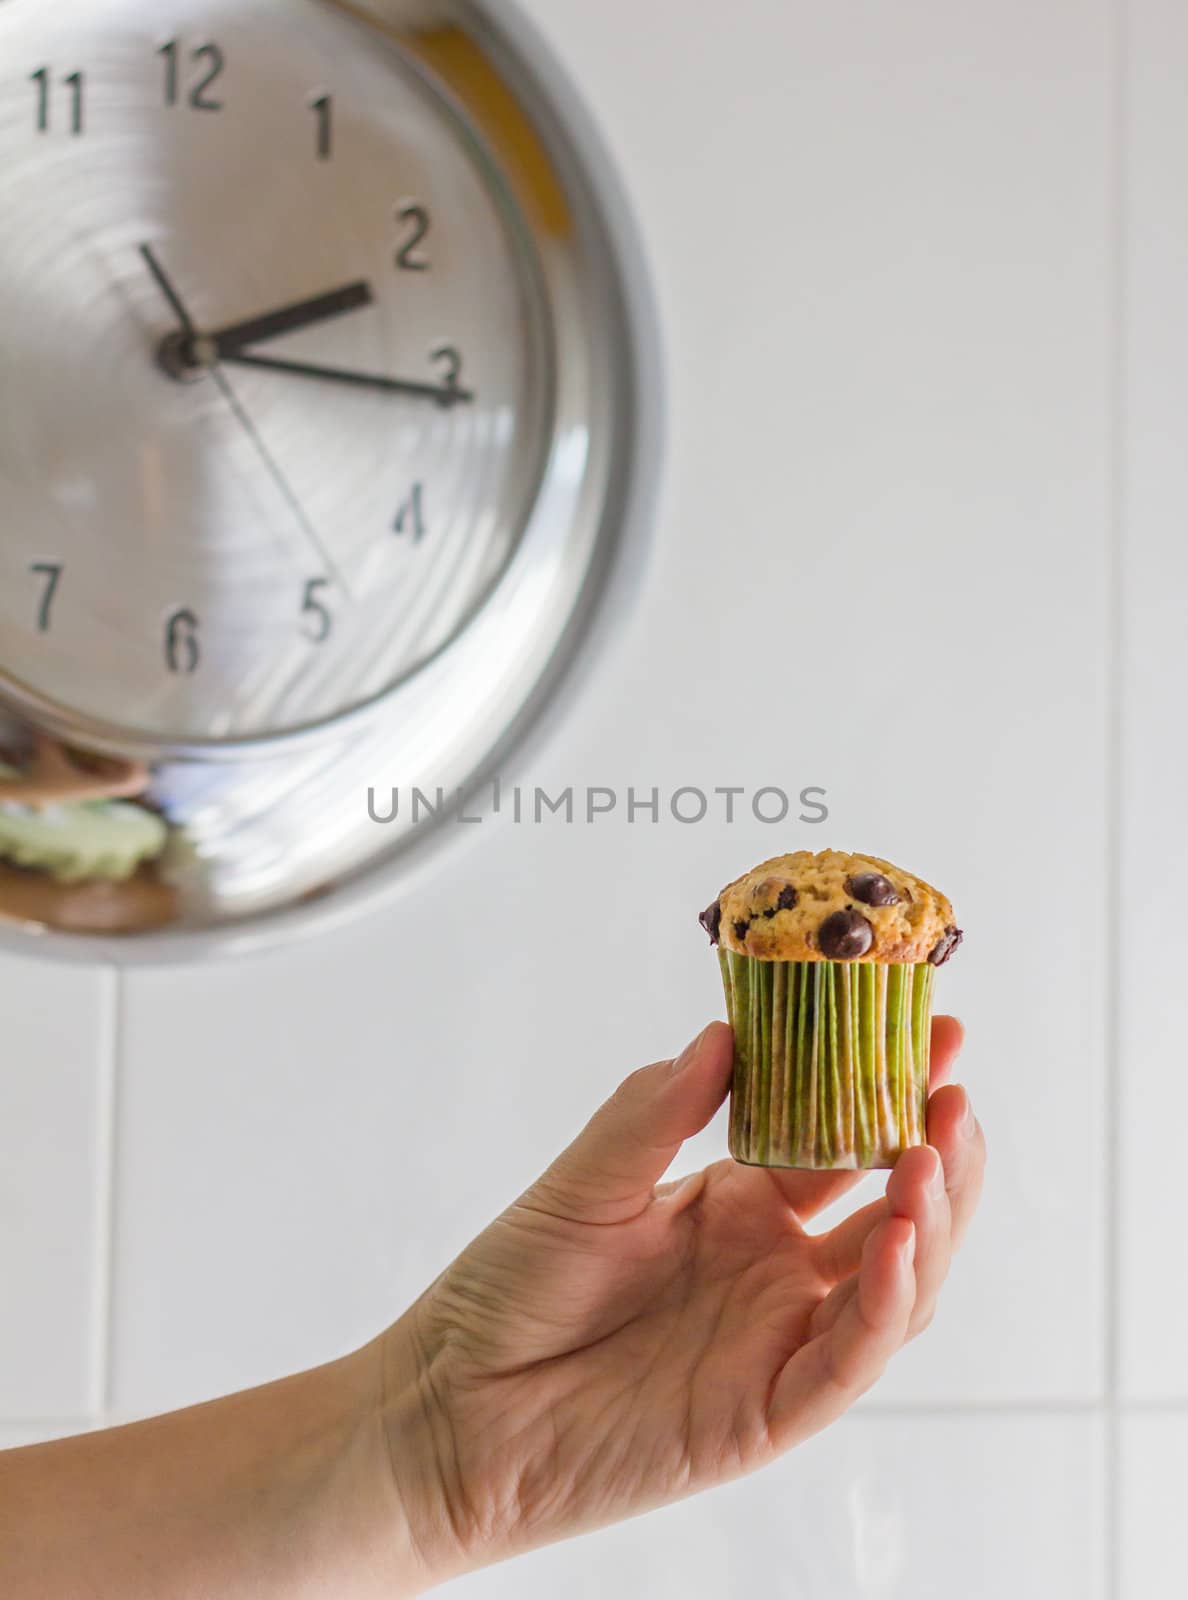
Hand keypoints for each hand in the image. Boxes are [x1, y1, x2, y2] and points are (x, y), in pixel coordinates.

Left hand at [379, 1015, 984, 1582]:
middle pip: (891, 1206)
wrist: (453, 1409)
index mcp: (738, 1203)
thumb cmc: (508, 1292)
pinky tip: (896, 1240)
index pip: (840, 1138)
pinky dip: (885, 1301)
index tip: (938, 1030)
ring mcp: (779, 1338)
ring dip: (928, 1219)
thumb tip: (724, 1034)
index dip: (892, 1089)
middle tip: (956, 1089)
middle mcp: (775, 1267)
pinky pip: (849, 1358)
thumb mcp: (584, 1184)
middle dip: (935, 1147)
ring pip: (896, 1281)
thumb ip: (655, 1116)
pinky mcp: (769, 1410)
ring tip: (934, 1151)